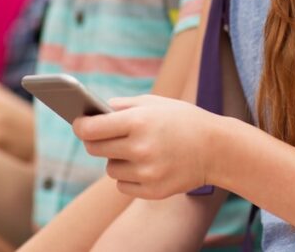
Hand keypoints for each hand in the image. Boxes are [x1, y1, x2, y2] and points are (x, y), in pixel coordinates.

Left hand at [73, 95, 218, 199]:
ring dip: (115, 160)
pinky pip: (122, 185)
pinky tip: (142, 165)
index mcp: (138, 122)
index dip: (80, 125)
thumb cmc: (183, 120)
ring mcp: (147, 172)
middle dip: (95, 141)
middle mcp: (140, 148)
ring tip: (132, 150)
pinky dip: (128, 177)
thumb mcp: (154, 103)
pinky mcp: (153, 191)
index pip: (92, 128)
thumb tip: (94, 111)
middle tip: (99, 136)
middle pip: (95, 149)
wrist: (217, 148)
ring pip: (109, 168)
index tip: (78, 123)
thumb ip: (122, 105)